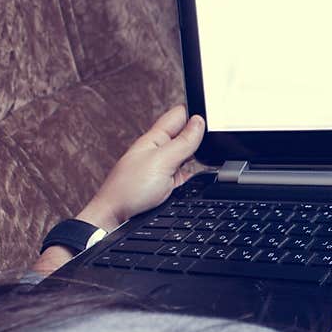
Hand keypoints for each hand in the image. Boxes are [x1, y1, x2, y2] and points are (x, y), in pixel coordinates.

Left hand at [77, 106, 205, 230]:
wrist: (117, 219)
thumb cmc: (129, 189)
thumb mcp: (162, 161)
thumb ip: (182, 142)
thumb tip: (199, 122)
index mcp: (155, 138)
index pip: (179, 114)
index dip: (196, 112)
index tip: (213, 119)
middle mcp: (161, 150)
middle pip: (187, 135)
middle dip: (202, 136)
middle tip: (214, 140)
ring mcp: (165, 168)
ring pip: (189, 155)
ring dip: (199, 156)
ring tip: (208, 158)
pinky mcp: (169, 185)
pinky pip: (187, 175)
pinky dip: (196, 176)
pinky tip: (200, 178)